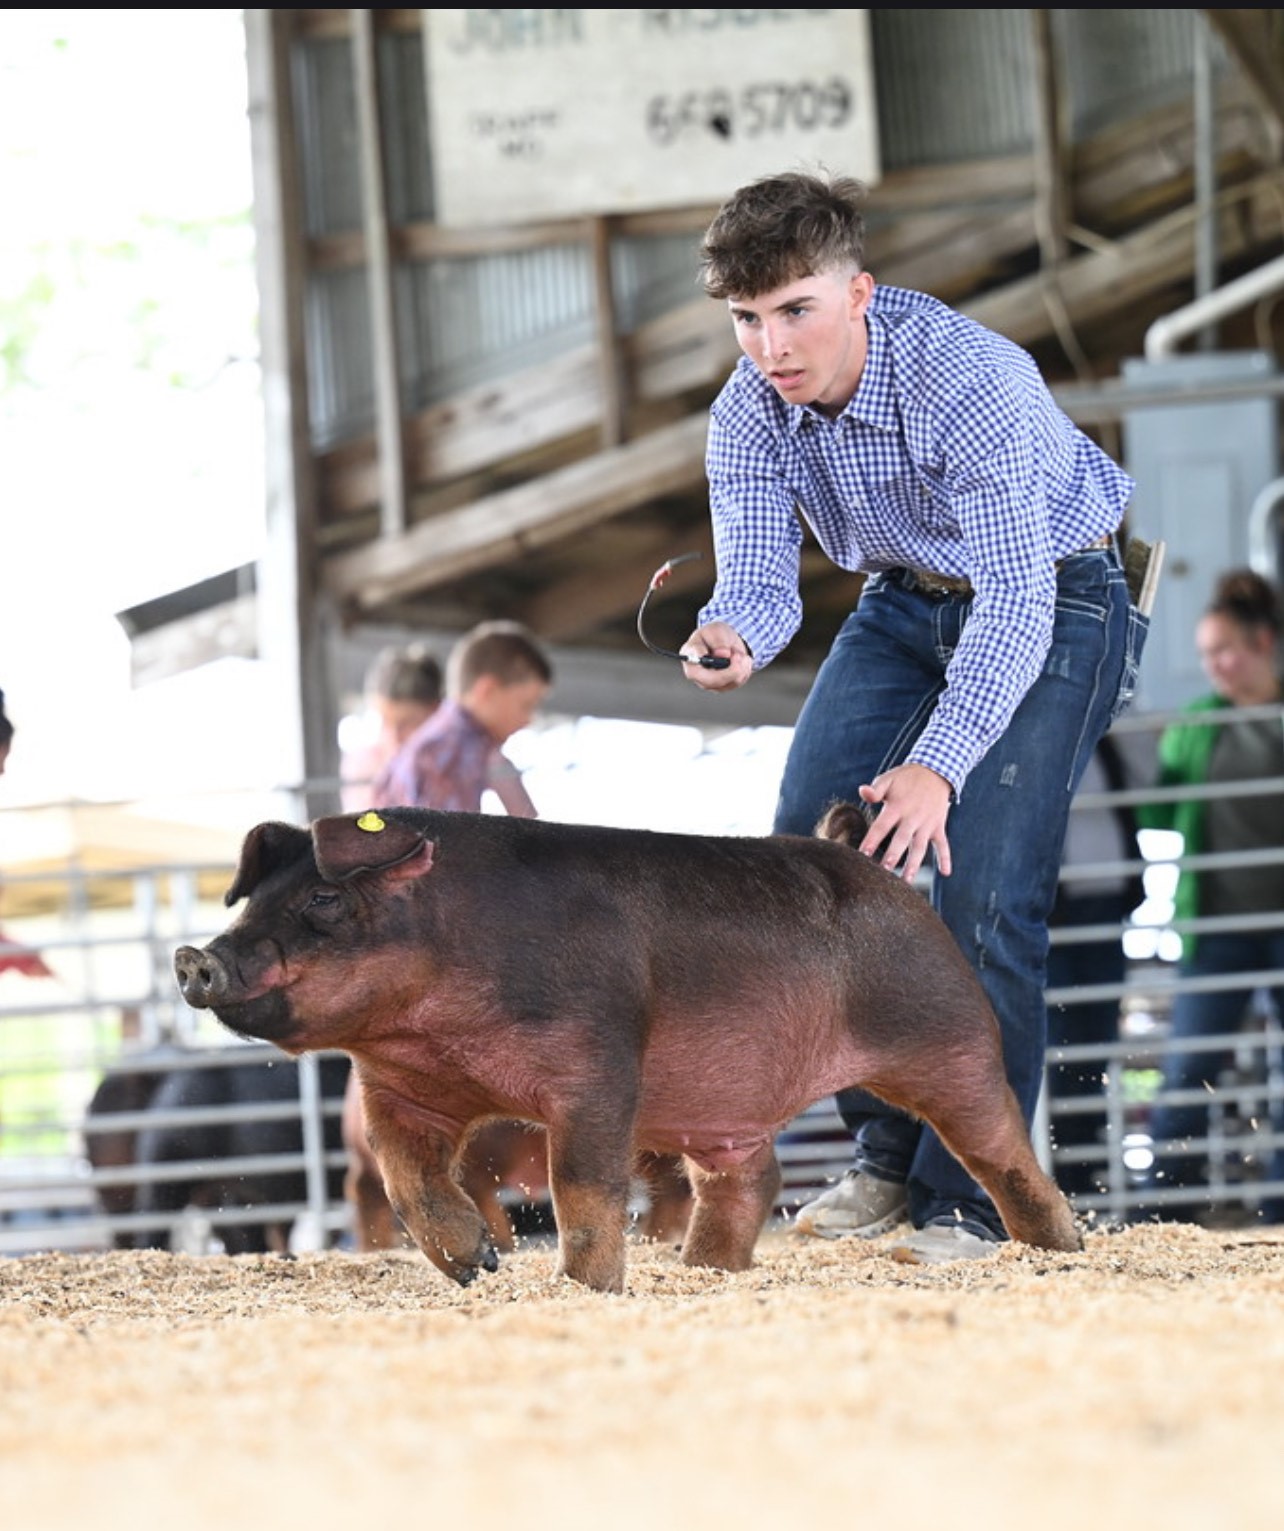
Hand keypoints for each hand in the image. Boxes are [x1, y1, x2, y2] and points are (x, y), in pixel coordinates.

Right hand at [679, 622, 752, 690]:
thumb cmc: (713, 636)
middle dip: (731, 669)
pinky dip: (744, 670)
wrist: (723, 642)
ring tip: (738, 653)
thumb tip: (723, 654)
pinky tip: (741, 660)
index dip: (709, 662)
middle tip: (739, 655)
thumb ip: (718, 640)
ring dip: (740, 667)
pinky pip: (737, 682)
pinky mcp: (723, 686)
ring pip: (728, 683)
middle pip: (713, 681)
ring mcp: (710, 683)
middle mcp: (697, 675)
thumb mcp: (715, 629)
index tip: (722, 653)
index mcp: (690, 658)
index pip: (695, 667)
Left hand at [857, 763, 953, 882]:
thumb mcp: (889, 779)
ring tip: (906, 881)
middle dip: (893, 855)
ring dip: (914, 864)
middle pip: (902, 839)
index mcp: (898, 806)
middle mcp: (913, 817)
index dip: (872, 839)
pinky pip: (943, 844)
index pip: (882, 825)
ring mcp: (927, 823)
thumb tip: (862, 792)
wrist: (936, 771)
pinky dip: (946, 857)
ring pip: (920, 847)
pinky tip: (945, 873)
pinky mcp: (938, 826)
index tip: (862, 854)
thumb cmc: (906, 778)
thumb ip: (875, 790)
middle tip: (884, 872)